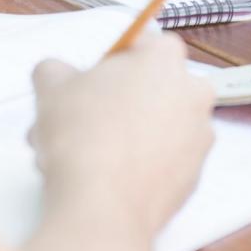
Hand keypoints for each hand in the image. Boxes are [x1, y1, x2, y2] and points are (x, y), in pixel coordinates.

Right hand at [27, 33, 214, 248]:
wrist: (102, 205)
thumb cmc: (82, 136)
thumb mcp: (52, 86)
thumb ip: (56, 69)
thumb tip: (56, 74)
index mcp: (166, 59)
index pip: (143, 44)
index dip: (114, 61)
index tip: (94, 79)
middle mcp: (193, 92)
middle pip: (153, 87)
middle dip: (120, 101)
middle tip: (84, 119)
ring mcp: (199, 136)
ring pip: (158, 126)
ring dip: (127, 134)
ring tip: (85, 154)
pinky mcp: (195, 176)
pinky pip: (165, 161)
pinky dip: (142, 165)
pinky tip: (108, 176)